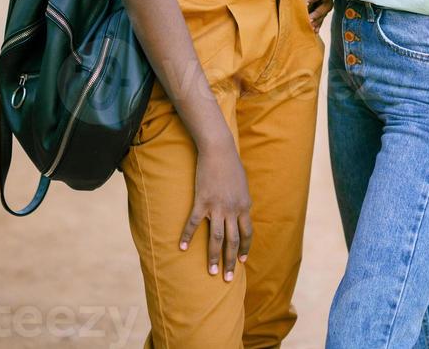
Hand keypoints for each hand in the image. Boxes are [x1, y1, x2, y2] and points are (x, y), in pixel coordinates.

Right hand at [179, 139, 252, 280]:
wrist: (219, 150)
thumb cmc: (231, 164)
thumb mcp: (243, 184)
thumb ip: (243, 200)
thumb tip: (243, 210)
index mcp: (245, 206)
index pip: (247, 233)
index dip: (245, 248)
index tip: (243, 261)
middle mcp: (233, 210)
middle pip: (233, 242)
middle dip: (231, 262)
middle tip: (228, 278)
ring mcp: (217, 207)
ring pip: (216, 238)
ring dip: (213, 257)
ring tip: (211, 272)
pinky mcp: (202, 202)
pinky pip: (194, 223)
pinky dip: (187, 236)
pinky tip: (181, 248)